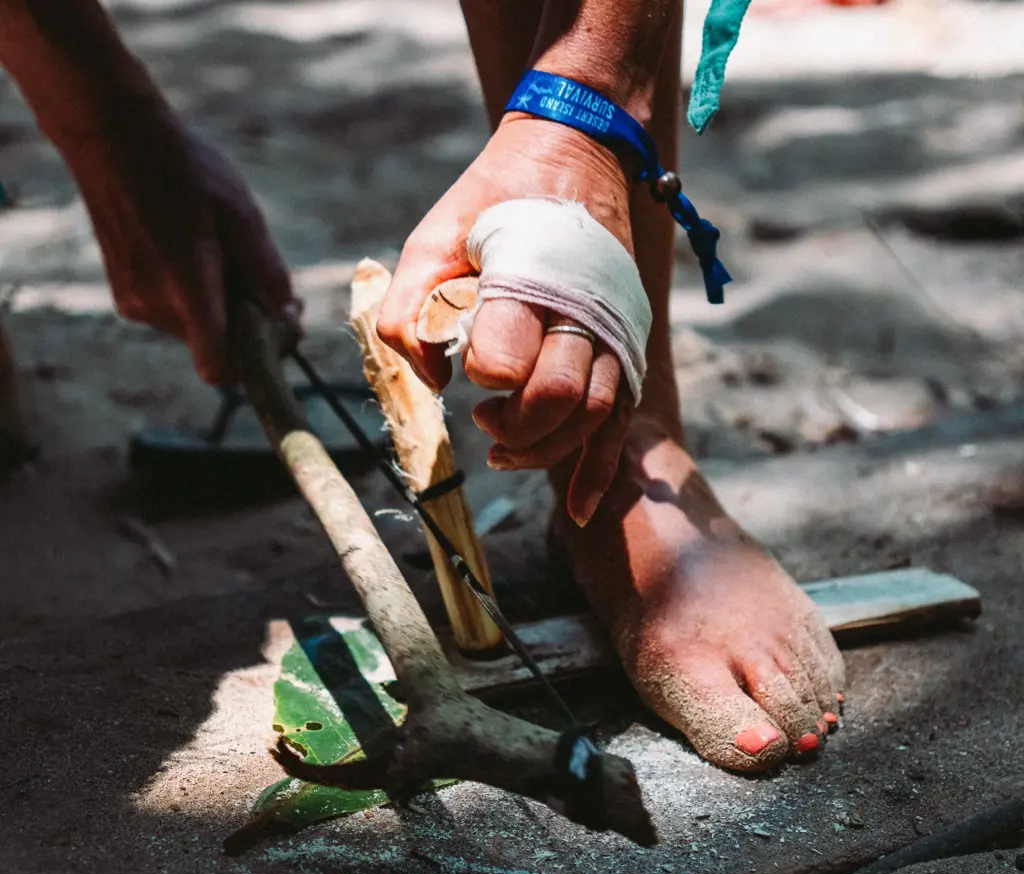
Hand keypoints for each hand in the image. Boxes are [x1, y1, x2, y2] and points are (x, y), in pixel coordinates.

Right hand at [61, 105, 297, 383]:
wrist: (113, 137)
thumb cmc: (184, 171)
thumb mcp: (242, 214)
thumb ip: (267, 272)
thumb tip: (286, 315)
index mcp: (186, 287)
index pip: (217, 367)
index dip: (254, 363)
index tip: (276, 334)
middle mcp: (154, 305)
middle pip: (217, 348)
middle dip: (249, 328)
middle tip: (272, 291)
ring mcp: (134, 302)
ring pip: (197, 331)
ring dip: (223, 311)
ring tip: (230, 260)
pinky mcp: (125, 295)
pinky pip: (175, 315)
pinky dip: (197, 300)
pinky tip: (200, 256)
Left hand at [376, 114, 638, 525]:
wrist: (574, 155)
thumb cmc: (494, 201)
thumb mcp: (432, 237)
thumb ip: (411, 307)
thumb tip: (430, 379)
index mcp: (531, 278)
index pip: (506, 358)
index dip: (480, 375)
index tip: (467, 367)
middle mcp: (584, 311)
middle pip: (556, 396)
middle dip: (514, 423)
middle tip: (482, 417)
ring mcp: (614, 333)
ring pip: (591, 417)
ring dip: (544, 447)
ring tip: (501, 446)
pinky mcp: (625, 350)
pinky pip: (619, 424)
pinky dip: (599, 471)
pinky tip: (579, 507)